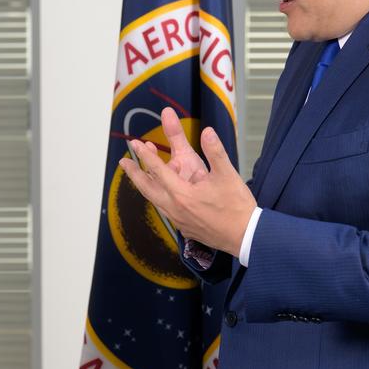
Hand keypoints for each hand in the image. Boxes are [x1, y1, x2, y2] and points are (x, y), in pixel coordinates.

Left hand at [119, 121, 254, 255]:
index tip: (135, 144)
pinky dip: (160, 198)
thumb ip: (215, 151)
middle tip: (124, 162)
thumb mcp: (227, 175)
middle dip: (134, 174)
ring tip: (143, 175)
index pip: (157, 171)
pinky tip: (166, 194)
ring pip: (156, 200)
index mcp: (182, 194)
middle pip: (147, 189)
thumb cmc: (237, 208)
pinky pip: (166, 210)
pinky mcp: (186, 228)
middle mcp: (175, 209)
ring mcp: (179, 220)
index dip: (145, 156)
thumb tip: (207, 132)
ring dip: (147, 186)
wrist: (245, 237)